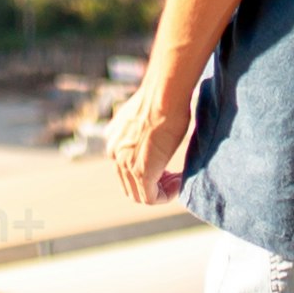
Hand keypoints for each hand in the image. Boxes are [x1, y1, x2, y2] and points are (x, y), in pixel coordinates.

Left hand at [113, 66, 200, 203]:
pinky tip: (180, 182)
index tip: (166, 167)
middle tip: (174, 177)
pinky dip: (167, 195)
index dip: (146, 171)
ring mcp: (126, 164)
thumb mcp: (144, 112)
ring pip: (139, 194)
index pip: (124, 167)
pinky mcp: (141, 172)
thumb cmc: (162, 98)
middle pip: (129, 184)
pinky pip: (152, 198)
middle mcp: (114, 153)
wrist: (163, 94)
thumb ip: (140, 126)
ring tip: (178, 180)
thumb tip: (151, 127)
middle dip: (152, 185)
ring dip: (160, 191)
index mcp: (113, 139)